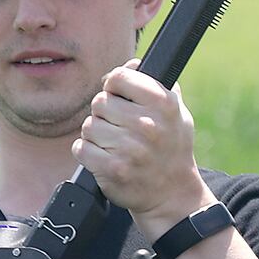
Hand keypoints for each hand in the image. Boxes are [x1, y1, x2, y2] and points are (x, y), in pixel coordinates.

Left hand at [73, 59, 210, 228]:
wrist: (172, 195)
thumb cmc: (172, 149)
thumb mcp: (176, 113)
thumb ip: (156, 85)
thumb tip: (133, 63)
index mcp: (164, 105)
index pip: (119, 77)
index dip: (114, 85)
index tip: (118, 96)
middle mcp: (147, 125)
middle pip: (100, 102)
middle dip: (105, 114)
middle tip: (119, 127)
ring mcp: (129, 149)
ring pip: (89, 126)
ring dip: (96, 135)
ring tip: (114, 145)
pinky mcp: (112, 170)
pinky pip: (81, 148)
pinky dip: (87, 152)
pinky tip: (103, 157)